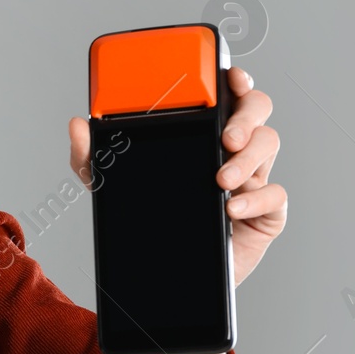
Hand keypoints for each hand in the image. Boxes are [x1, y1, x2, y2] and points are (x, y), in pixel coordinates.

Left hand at [66, 64, 285, 287]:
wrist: (170, 275)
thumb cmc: (152, 220)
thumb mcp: (112, 187)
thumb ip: (92, 158)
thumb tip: (78, 125)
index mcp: (202, 133)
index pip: (226, 94)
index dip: (235, 81)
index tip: (231, 78)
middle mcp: (232, 149)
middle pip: (257, 110)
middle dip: (246, 118)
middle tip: (226, 138)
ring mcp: (253, 177)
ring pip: (269, 144)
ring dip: (248, 159)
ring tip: (221, 180)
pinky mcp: (265, 210)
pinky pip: (276, 194)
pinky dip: (256, 199)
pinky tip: (231, 208)